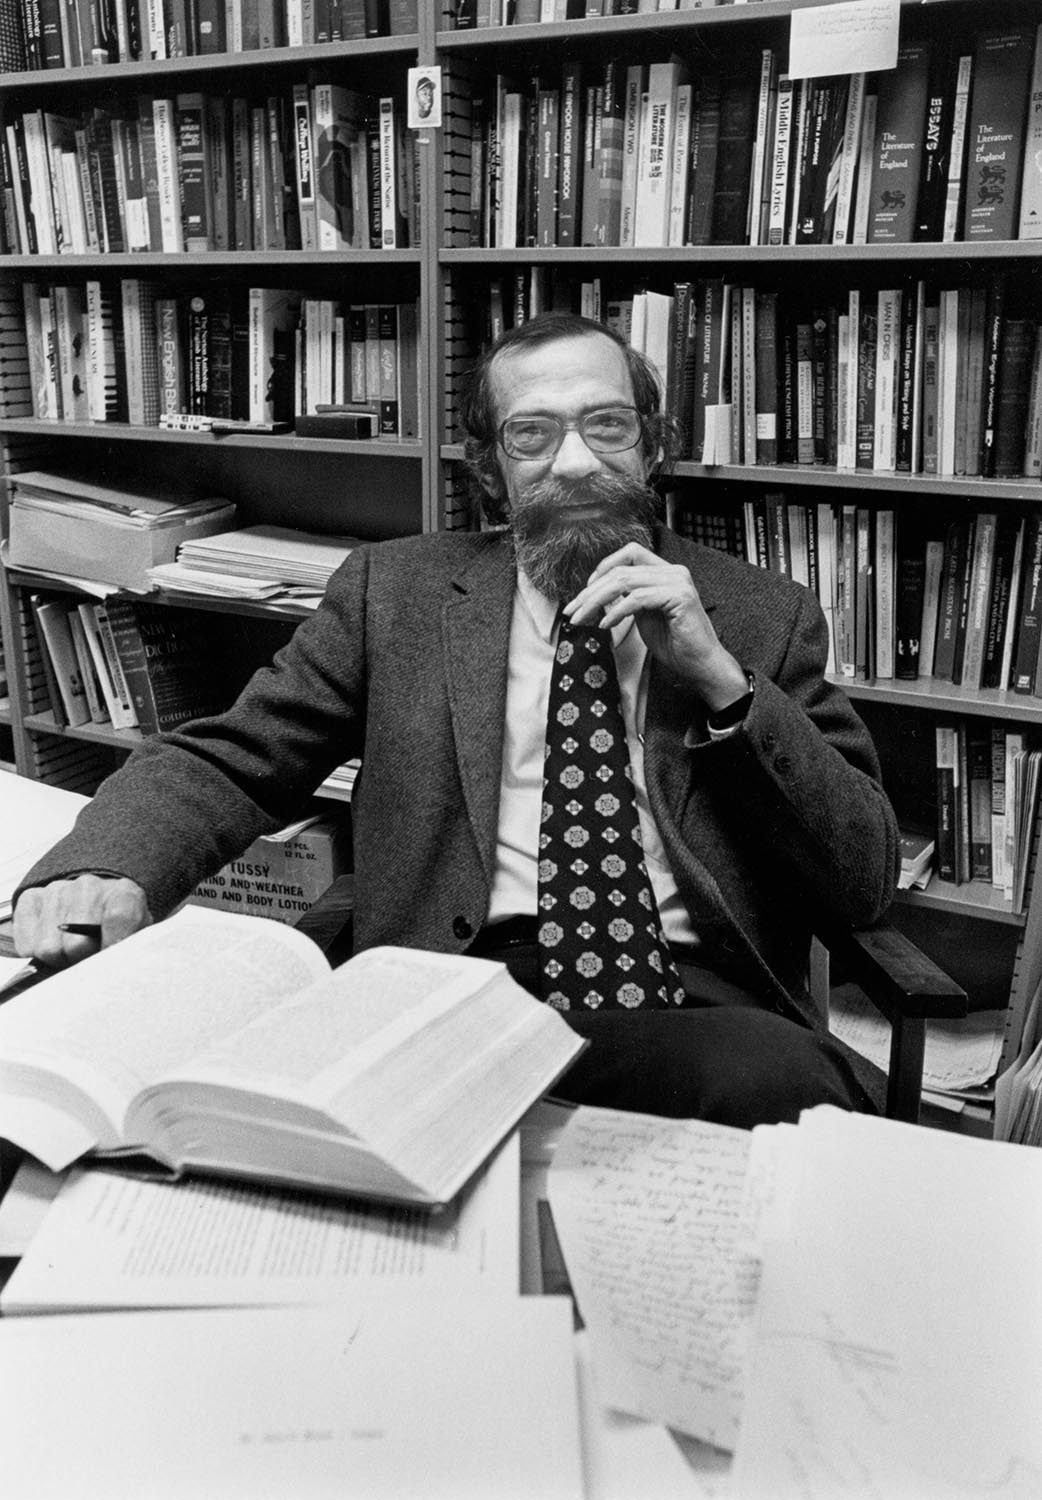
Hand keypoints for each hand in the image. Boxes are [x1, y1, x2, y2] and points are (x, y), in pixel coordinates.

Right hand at [13, 875, 151, 968]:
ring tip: (72, 950)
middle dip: (81, 960)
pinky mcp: (31, 899)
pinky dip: (37, 952)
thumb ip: (127, 950)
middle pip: (76, 945)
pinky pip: (27, 944)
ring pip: (48, 949)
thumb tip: (105, 970)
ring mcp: (57, 890)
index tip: (109, 961)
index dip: (111, 947)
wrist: (97, 903)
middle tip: (88, 957)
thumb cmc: (117, 929)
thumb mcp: (135, 939)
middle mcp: (89, 887)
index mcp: (125, 894)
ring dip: (59, 958)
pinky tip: (54, 942)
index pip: (119, 918)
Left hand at [563, 542, 748, 710]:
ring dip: (596, 601)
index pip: (629, 554)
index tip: (584, 593)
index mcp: (665, 571)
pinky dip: (617, 611)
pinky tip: (605, 624)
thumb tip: (598, 595)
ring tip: (582, 619)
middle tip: (572, 611)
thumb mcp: (644, 615)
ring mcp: (678, 582)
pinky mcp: (680, 597)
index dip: (603, 568)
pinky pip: (637, 598)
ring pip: (624, 581)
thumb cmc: (674, 644)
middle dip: (590, 591)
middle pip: (620, 569)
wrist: (701, 665)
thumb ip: (627, 599)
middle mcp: (673, 571)